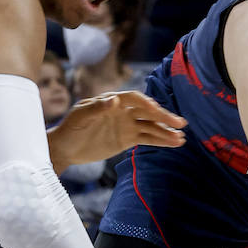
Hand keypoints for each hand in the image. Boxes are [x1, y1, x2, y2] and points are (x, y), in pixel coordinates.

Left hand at [47, 90, 185, 170]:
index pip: (134, 99)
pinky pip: (147, 139)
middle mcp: (123, 111)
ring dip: (166, 131)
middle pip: (147, 112)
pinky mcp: (128, 139)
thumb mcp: (79, 117)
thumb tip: (115, 101)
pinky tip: (175, 143)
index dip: (146, 104)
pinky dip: (160, 141)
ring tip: (181, 138)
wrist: (65, 147)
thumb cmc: (69, 128)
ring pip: (150, 127)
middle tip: (180, 123)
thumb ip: (96, 108)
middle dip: (164, 117)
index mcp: (112, 101)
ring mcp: (127, 125)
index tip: (156, 110)